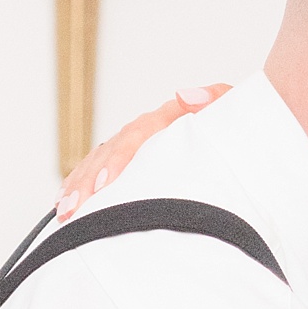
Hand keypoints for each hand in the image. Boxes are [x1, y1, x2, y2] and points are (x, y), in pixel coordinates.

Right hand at [56, 83, 230, 219]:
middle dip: (89, 181)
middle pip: (109, 151)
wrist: (243, 133)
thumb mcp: (232, 110)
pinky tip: (64, 206)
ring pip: (98, 162)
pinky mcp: (132, 162)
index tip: (107, 185)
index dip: (119, 159)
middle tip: (75, 208)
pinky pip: (98, 171)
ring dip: (79, 186)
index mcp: (167, 119)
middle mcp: (146, 131)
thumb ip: (215, 98)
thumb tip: (184, 96)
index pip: (136, 136)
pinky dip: (79, 186)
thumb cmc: (238, 128)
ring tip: (65, 212)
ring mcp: (136, 146)